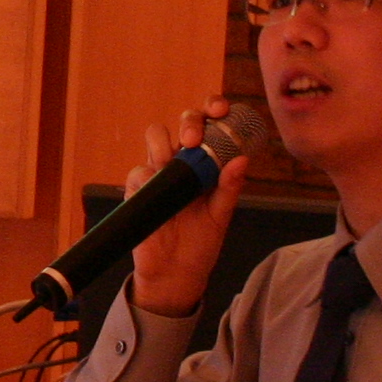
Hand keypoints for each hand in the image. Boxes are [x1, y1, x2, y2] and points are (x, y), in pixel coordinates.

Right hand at [128, 100, 246, 317]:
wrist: (175, 273)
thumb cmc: (202, 242)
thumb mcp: (221, 215)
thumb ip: (230, 187)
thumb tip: (243, 160)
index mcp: (208, 161)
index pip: (211, 124)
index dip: (213, 108)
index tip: (220, 110)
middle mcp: (183, 160)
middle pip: (183, 121)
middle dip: (189, 122)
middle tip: (193, 141)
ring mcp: (159, 171)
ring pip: (155, 136)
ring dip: (163, 144)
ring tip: (170, 164)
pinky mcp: (139, 188)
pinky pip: (139, 171)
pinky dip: (147, 177)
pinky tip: (156, 191)